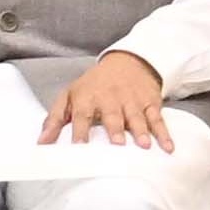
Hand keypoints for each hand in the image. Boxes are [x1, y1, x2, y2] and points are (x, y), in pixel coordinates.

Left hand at [49, 54, 186, 150]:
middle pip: (112, 115)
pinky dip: (164, 133)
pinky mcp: (150, 103)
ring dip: (140, 130)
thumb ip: (54, 120)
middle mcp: (110, 98)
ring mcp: (132, 101)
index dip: (80, 130)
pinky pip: (158, 119)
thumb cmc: (93, 86)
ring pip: (136, 116)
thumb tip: (41, 144)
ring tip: (143, 145)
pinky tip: (168, 147)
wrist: (127, 63)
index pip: (82, 115)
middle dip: (115, 129)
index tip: (79, 146)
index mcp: (87, 97)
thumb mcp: (70, 96)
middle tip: (117, 144)